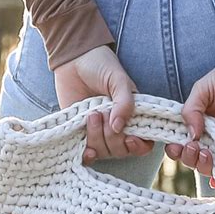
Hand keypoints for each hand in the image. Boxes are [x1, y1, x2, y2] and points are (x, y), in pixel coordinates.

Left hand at [54, 45, 153, 165]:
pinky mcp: (81, 134)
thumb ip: (124, 102)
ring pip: (104, 151)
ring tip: (91, 115)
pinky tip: (85, 147)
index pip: (143, 142)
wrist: (71, 59)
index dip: (139, 146)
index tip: (129, 138)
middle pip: (121, 150)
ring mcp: (99, 132)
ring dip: (97, 137)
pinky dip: (87, 154)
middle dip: (112, 137)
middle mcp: (118, 127)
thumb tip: (119, 128)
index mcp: (133, 115)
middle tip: (102, 114)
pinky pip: (87, 154)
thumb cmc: (100, 65)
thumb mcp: (118, 80)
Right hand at [165, 38, 214, 182]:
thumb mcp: (202, 89)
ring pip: (210, 166)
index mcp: (195, 123)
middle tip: (194, 146)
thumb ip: (191, 109)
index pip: (180, 143)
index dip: (175, 149)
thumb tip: (191, 135)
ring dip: (203, 166)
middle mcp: (208, 136)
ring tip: (206, 153)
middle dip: (188, 158)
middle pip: (192, 158)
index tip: (175, 145)